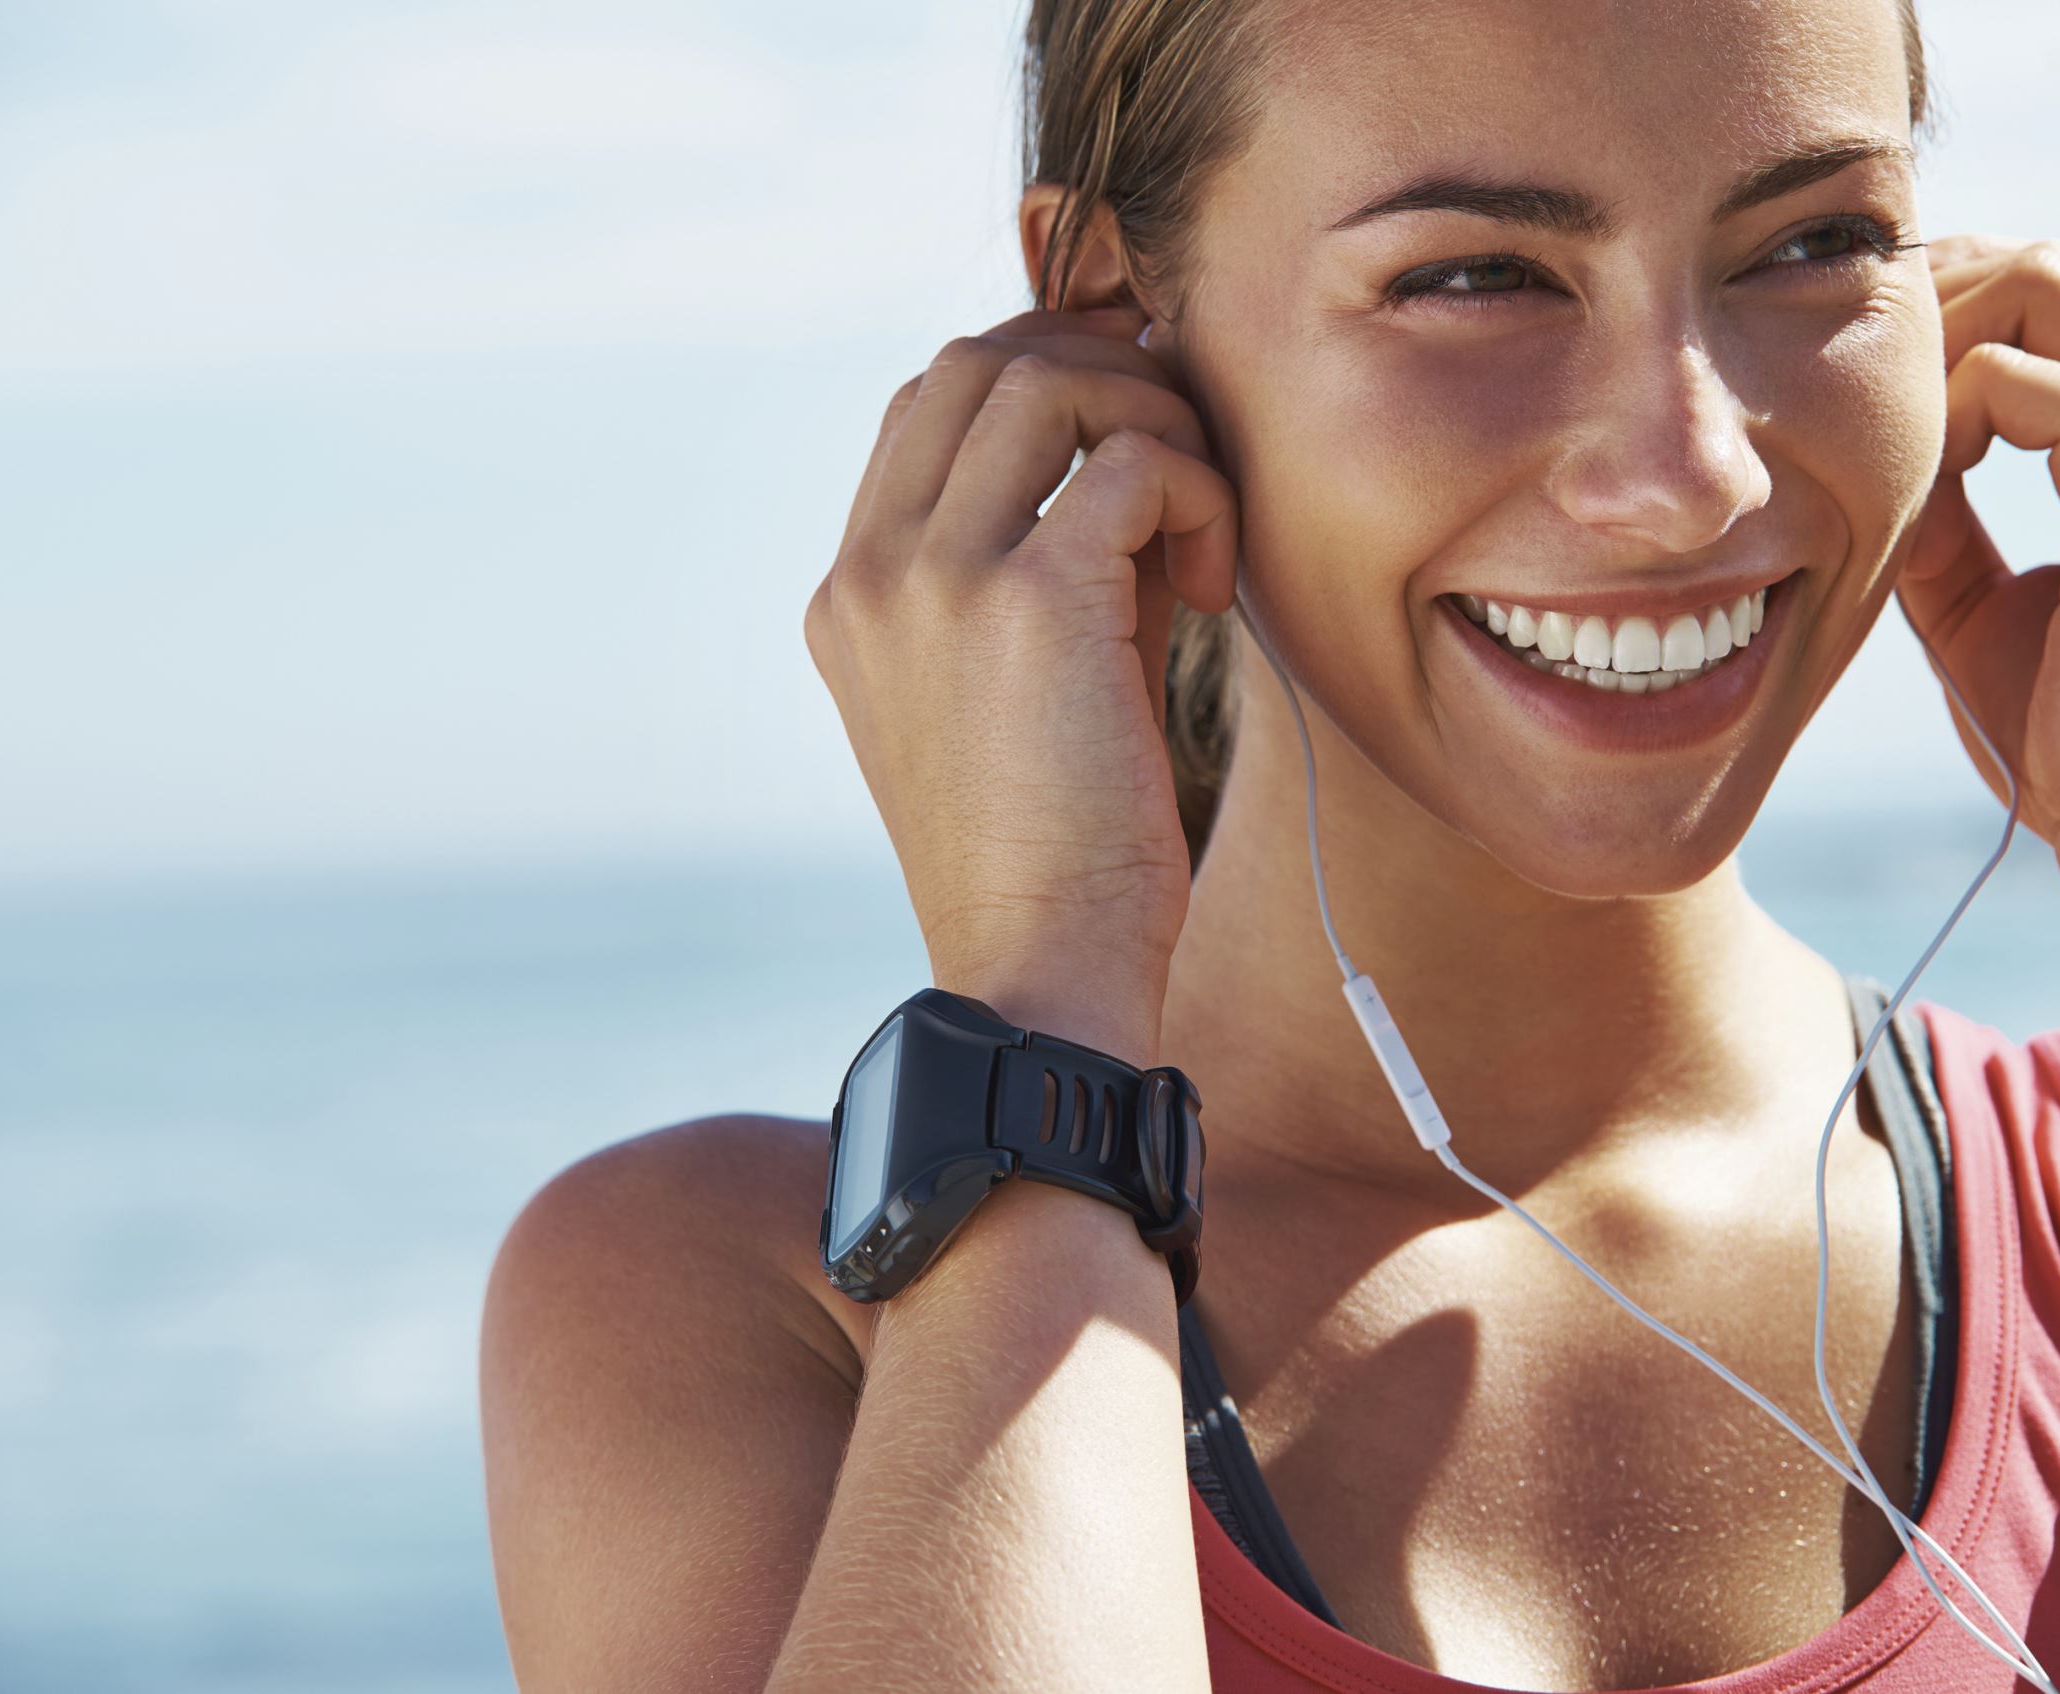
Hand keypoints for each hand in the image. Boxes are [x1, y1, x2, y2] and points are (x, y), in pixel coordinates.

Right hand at [802, 304, 1238, 1056]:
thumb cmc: (1048, 856)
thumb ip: (1036, 571)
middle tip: (1181, 455)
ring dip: (1153, 425)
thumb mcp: (1009, 692)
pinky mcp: (1031, 599)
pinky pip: (1134, 459)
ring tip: (1195, 530)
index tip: (1131, 436)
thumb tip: (1131, 459)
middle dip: (1099, 376)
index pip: (929, 403)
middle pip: (978, 360)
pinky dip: (1197, 492)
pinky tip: (1208, 587)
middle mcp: (873, 569)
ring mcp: (936, 575)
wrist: (1037, 974)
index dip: (1042, 382)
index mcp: (851, 594)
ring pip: (1049, 379)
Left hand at [1892, 236, 2059, 856]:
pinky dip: (1943, 409)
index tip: (1863, 388)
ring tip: (1875, 421)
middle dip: (1940, 295)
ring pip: (2046, 280)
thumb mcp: (1976, 602)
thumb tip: (1869, 461)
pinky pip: (2017, 372)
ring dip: (1938, 334)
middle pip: (2059, 267)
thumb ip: (1939, 518)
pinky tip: (1908, 483)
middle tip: (1840, 368)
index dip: (1958, 324)